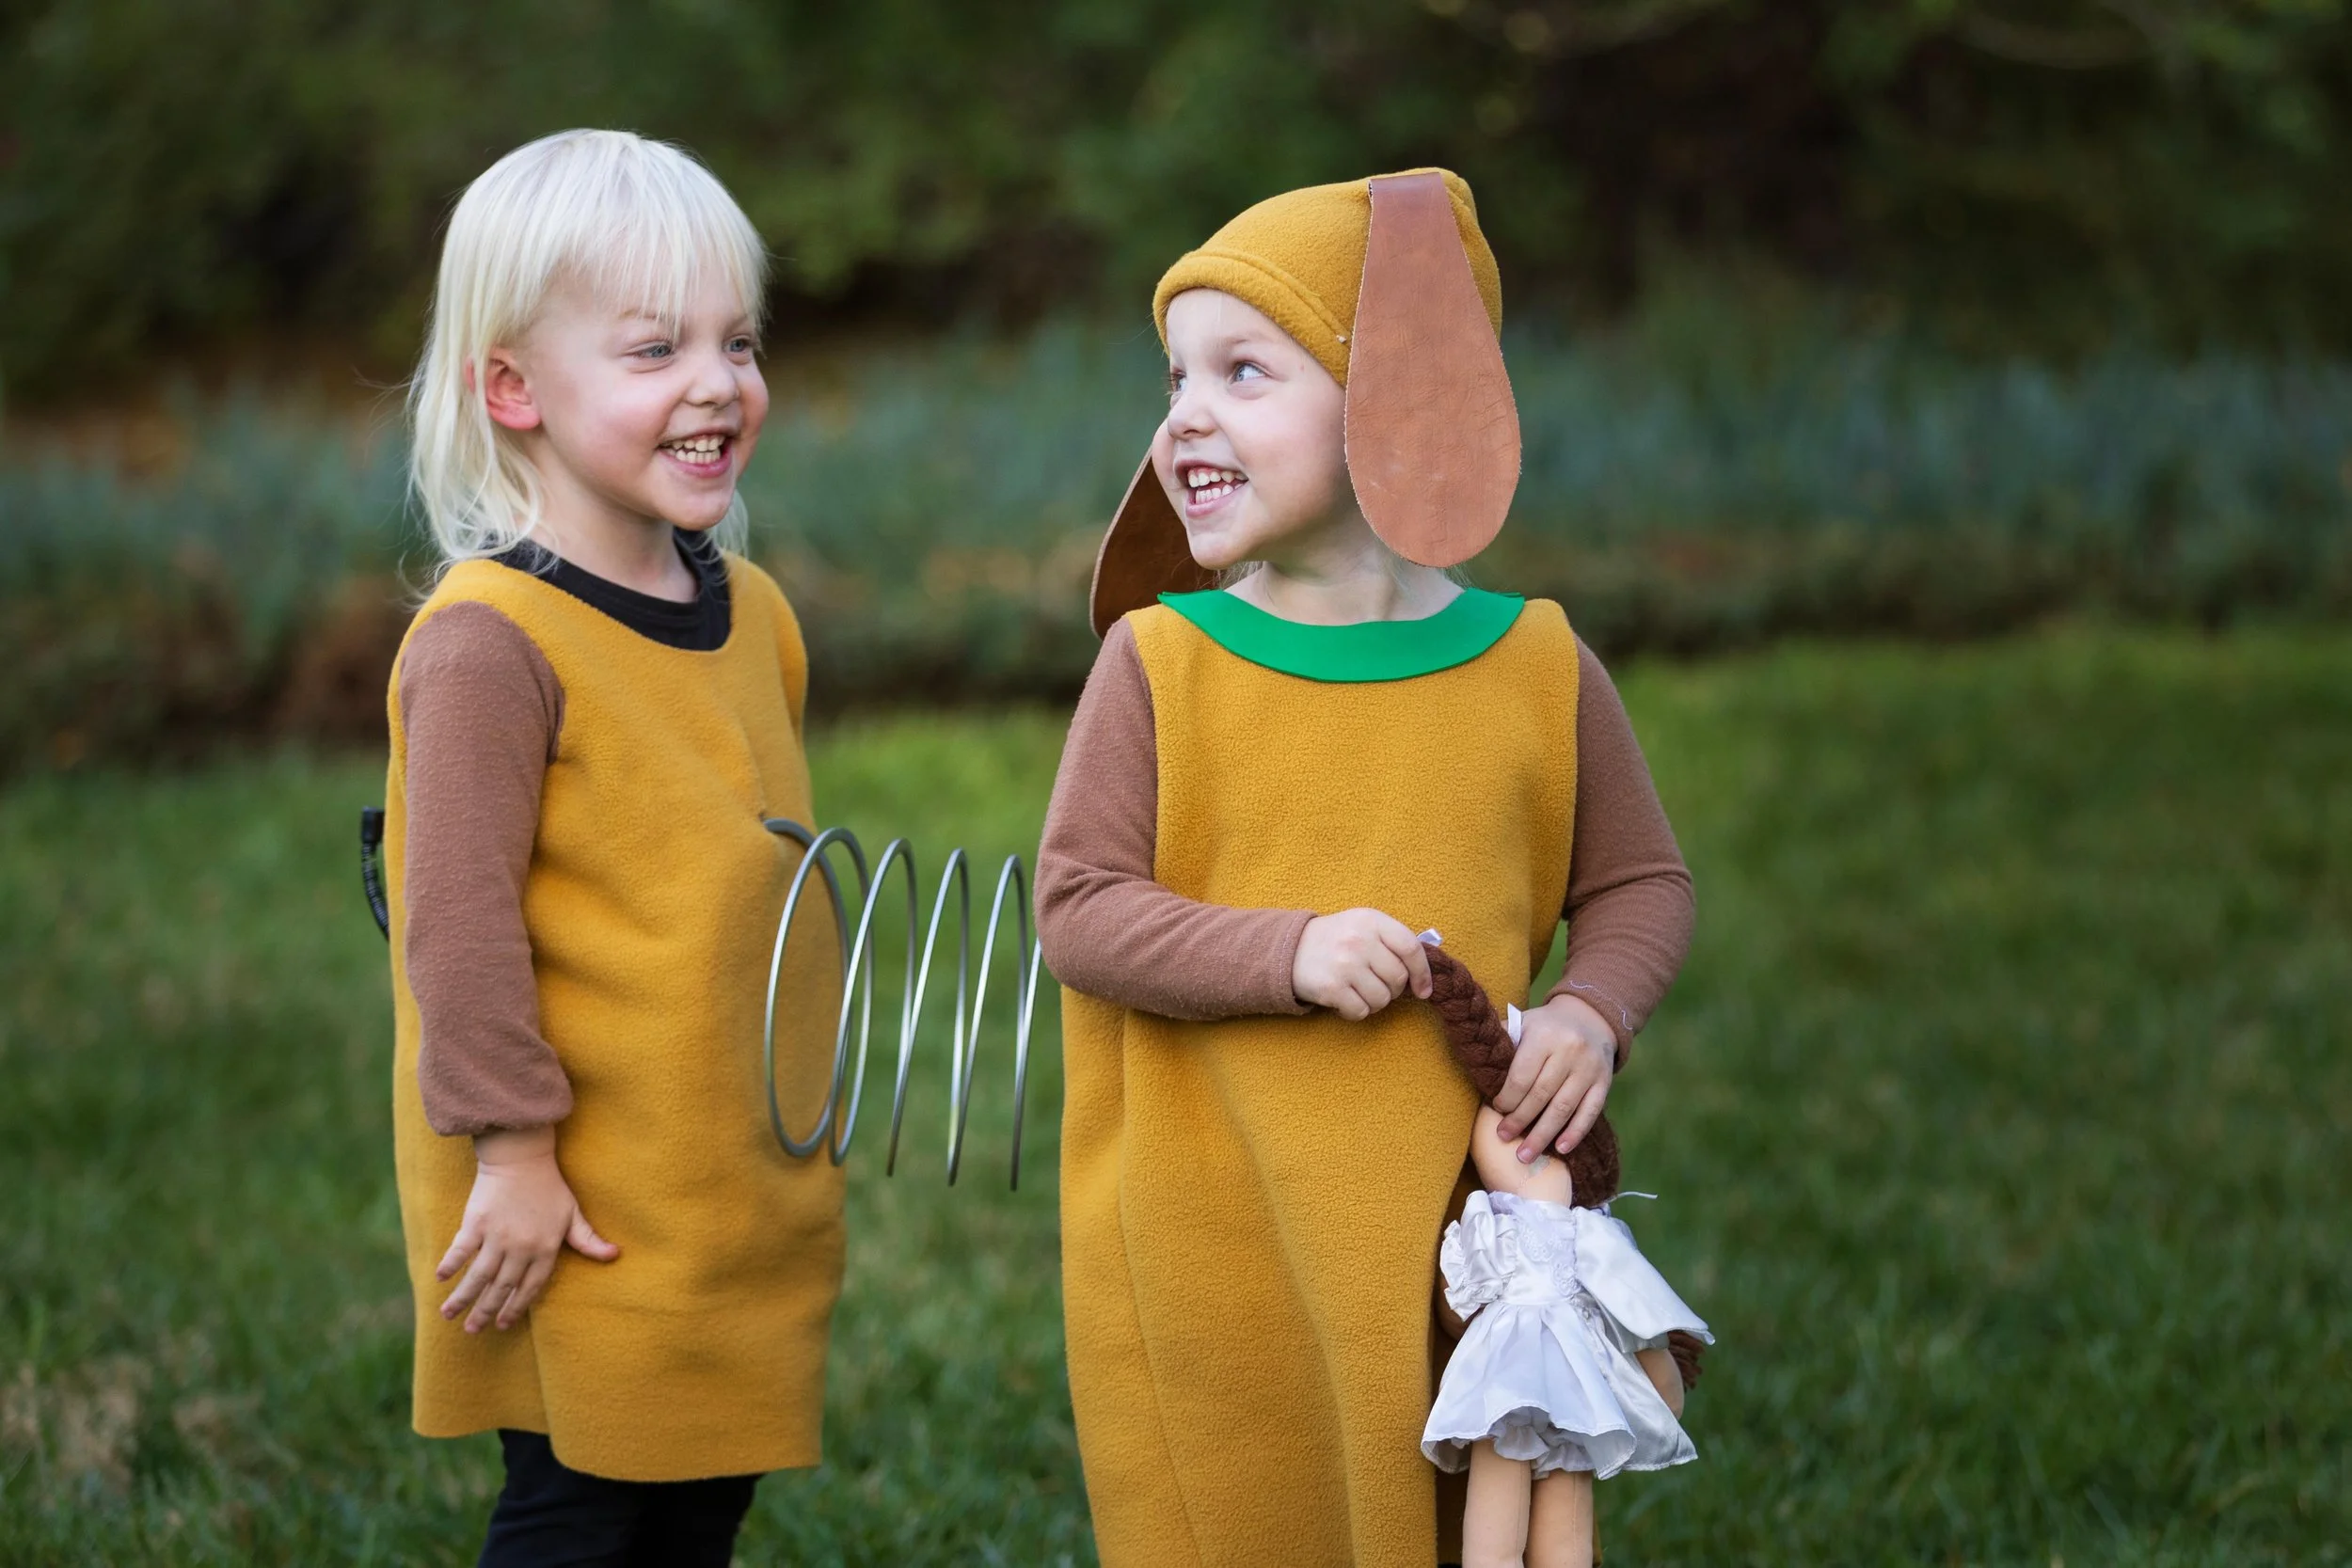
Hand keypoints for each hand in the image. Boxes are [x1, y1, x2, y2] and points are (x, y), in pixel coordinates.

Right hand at [436, 1126, 618, 1332]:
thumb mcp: (572, 1214)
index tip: (503, 1324)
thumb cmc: (550, 1186)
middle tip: (473, 1330)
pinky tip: (441, 1279)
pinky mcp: (476, 1223)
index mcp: (545, 1248)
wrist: (522, 1157)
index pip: (530, 1287)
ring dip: (463, 1298)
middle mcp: (521, 1247)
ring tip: (448, 1316)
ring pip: (479, 1276)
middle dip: (486, 1311)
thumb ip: (588, 1240)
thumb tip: (615, 1255)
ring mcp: (497, 1236)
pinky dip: (451, 1264)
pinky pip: (461, 1250)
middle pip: (501, 1287)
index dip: (516, 1307)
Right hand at [1290, 909, 1433, 1019]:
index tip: (1423, 990)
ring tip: (1359, 990)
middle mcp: (1359, 940)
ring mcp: (1344, 964)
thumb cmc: (1336, 939)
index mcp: (1371, 920)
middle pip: (1398, 978)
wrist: (1289, 948)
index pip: (1411, 948)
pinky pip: (1361, 1011)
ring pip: (1382, 999)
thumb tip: (1424, 975)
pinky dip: (1356, 1011)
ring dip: (1374, 1002)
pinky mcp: (1331, 988)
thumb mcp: (1363, 925)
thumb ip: (1392, 941)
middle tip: (1376, 984)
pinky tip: (1345, 999)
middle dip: (1393, 989)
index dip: (1423, 973)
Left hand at [1491, 994, 1616, 1164]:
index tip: (1496, 1110)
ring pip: (1563, 1108)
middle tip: (1504, 1137)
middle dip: (1520, 1120)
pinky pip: (1590, 1112)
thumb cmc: (1545, 1027)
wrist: (1590, 1017)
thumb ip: (1502, 1043)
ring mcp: (1589, 1068)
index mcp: (1544, 1035)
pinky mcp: (1604, 1082)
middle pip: (1541, 1095)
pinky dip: (1575, 1133)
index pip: (1521, 1076)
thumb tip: (1476, 1070)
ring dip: (1543, 1136)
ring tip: (1524, 1156)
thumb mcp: (1523, 1024)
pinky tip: (1561, 1149)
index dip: (1507, 1098)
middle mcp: (1569, 1050)